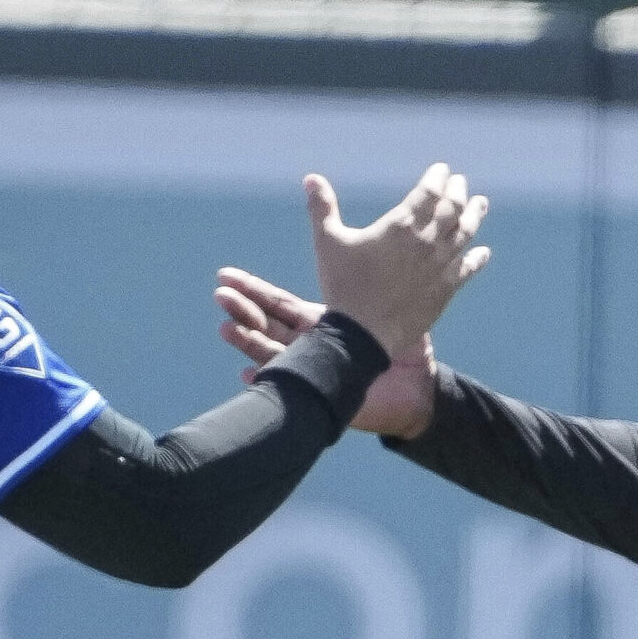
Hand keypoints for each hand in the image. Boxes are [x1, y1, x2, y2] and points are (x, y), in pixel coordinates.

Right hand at [216, 266, 438, 437]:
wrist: (418, 390)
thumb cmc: (406, 350)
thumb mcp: (386, 310)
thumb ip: (373, 282)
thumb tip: (372, 244)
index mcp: (322, 323)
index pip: (279, 303)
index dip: (253, 290)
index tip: (225, 275)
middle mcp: (311, 345)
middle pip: (268, 324)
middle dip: (243, 309)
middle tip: (219, 295)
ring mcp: (313, 369)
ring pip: (272, 352)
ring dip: (248, 342)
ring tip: (225, 329)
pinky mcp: (321, 394)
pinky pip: (290, 385)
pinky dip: (268, 379)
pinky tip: (248, 373)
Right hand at [301, 163, 490, 365]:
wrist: (361, 335)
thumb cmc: (342, 286)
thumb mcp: (328, 242)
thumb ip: (322, 208)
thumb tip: (311, 178)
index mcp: (401, 225)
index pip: (429, 191)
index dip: (438, 177)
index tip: (442, 170)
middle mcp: (427, 242)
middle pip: (452, 208)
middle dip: (457, 192)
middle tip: (460, 183)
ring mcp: (440, 266)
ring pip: (465, 234)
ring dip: (474, 216)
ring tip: (480, 204)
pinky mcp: (445, 290)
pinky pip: (468, 269)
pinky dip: (478, 258)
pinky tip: (484, 252)